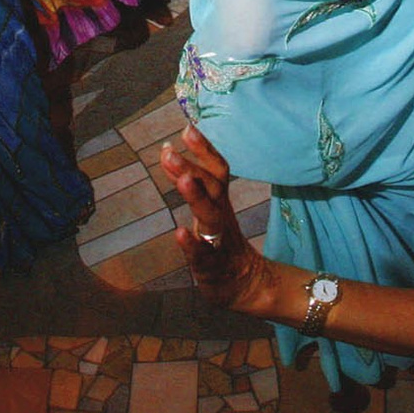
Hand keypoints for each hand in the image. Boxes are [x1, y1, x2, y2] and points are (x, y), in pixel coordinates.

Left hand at [162, 128, 274, 316]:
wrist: (245, 285)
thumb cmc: (220, 242)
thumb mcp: (206, 208)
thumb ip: (189, 181)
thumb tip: (169, 150)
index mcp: (220, 201)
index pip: (216, 170)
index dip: (204, 149)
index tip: (187, 127)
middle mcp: (221, 216)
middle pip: (212, 187)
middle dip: (193, 167)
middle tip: (169, 151)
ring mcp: (218, 241)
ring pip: (210, 215)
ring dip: (196, 196)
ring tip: (182, 179)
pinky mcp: (211, 266)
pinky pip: (203, 254)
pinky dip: (192, 244)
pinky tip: (180, 233)